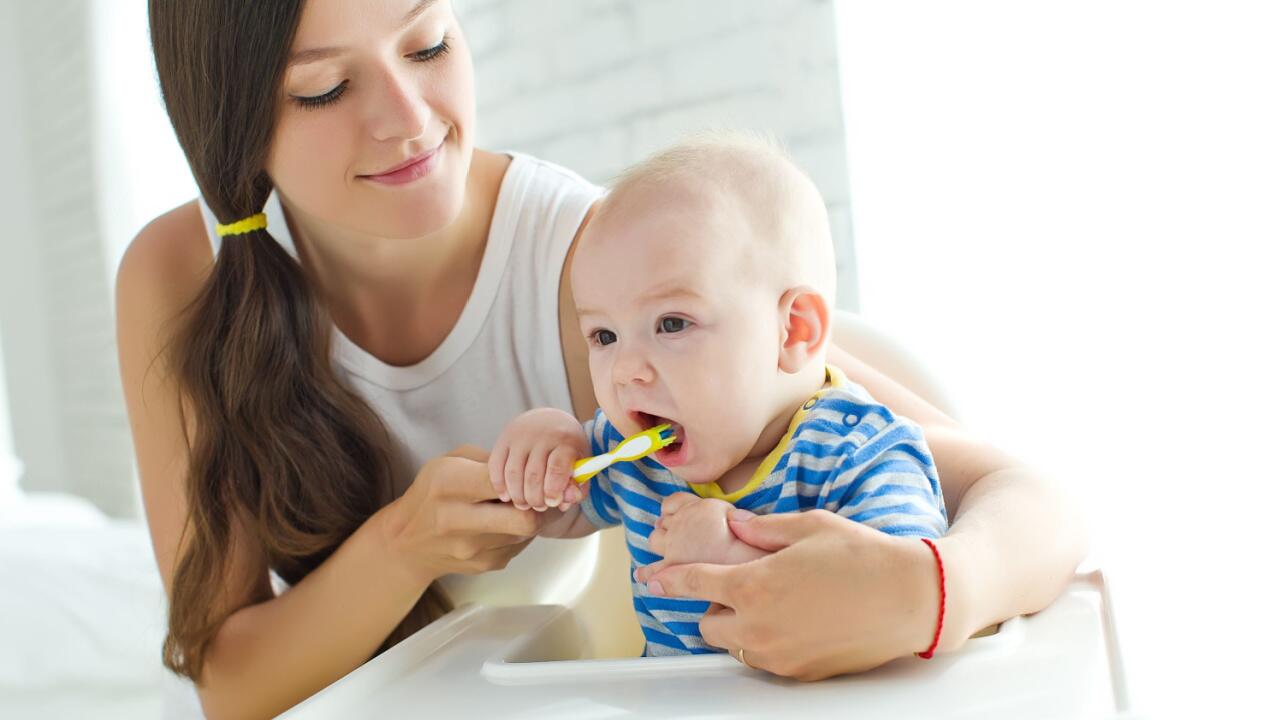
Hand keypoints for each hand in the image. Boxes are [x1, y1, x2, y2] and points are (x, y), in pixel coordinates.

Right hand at [381, 445, 547, 585]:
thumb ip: (489, 459)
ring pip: (526, 533)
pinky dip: (520, 533)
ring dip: (533, 519)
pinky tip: (507, 523)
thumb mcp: (449, 461)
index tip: (532, 474)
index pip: (504, 481)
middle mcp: (458, 520)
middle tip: (546, 495)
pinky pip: (518, 546)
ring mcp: (471, 548)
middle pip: (525, 520)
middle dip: (543, 506)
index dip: (526, 477)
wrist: (406, 541)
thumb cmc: (432, 493)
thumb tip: (529, 468)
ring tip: (523, 506)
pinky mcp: (483, 565)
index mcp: (448, 484)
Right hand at [489, 408, 590, 511]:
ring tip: (524, 504)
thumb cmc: (567, 447)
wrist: (550, 419)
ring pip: (513, 473)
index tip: (552, 503)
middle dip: (535, 498)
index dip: (553, 490)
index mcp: (565, 440)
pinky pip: (496, 466)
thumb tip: (564, 502)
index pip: (557, 467)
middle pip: (533, 475)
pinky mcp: (503, 438)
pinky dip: (499, 485)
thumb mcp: (580, 463)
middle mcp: (542, 435)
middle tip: (539, 506)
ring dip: (517, 495)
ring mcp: (520, 436)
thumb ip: (577, 486)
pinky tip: (506, 496)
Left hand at [634, 509, 939, 679]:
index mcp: (754, 586)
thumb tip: (734, 526)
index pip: (693, 583)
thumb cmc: (864, 556)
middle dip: (713, 606)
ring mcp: (779, 655)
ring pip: (735, 646)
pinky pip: (766, 660)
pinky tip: (793, 621)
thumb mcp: (808, 526)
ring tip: (770, 604)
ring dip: (739, 626)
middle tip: (738, 587)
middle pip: (707, 625)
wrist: (912, 598)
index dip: (668, 579)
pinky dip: (766, 643)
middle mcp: (759, 626)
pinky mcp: (801, 673)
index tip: (652, 578)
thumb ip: (762, 529)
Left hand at [646, 493, 768, 566]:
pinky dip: (645, 573)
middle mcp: (683, 522)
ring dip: (658, 542)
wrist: (749, 567)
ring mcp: (675, 545)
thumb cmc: (761, 549)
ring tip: (659, 547)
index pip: (674, 502)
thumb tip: (737, 520)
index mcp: (701, 507)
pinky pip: (650, 569)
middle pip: (664, 520)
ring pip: (654, 539)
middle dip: (666, 525)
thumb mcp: (758, 521)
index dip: (673, 508)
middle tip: (674, 534)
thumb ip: (744, 519)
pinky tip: (642, 577)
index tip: (672, 513)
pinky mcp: (672, 568)